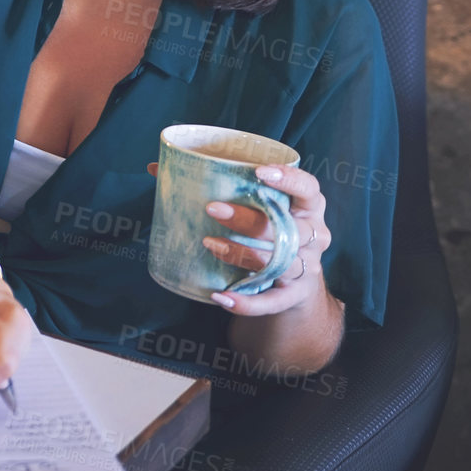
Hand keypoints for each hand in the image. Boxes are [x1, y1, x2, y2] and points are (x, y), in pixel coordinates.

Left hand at [146, 161, 331, 316]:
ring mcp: (307, 268)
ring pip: (277, 262)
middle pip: (286, 227)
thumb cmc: (267, 232)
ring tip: (209, 244)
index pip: (308, 188)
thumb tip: (157, 168)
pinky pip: (271, 301)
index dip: (289, 179)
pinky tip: (220, 297)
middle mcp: (314, 236)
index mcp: (308, 208)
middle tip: (211, 209)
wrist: (292, 286)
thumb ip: (218, 186)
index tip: (259, 172)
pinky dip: (247, 302)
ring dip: (241, 253)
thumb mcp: (257, 208)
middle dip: (248, 218)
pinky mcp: (294, 296)